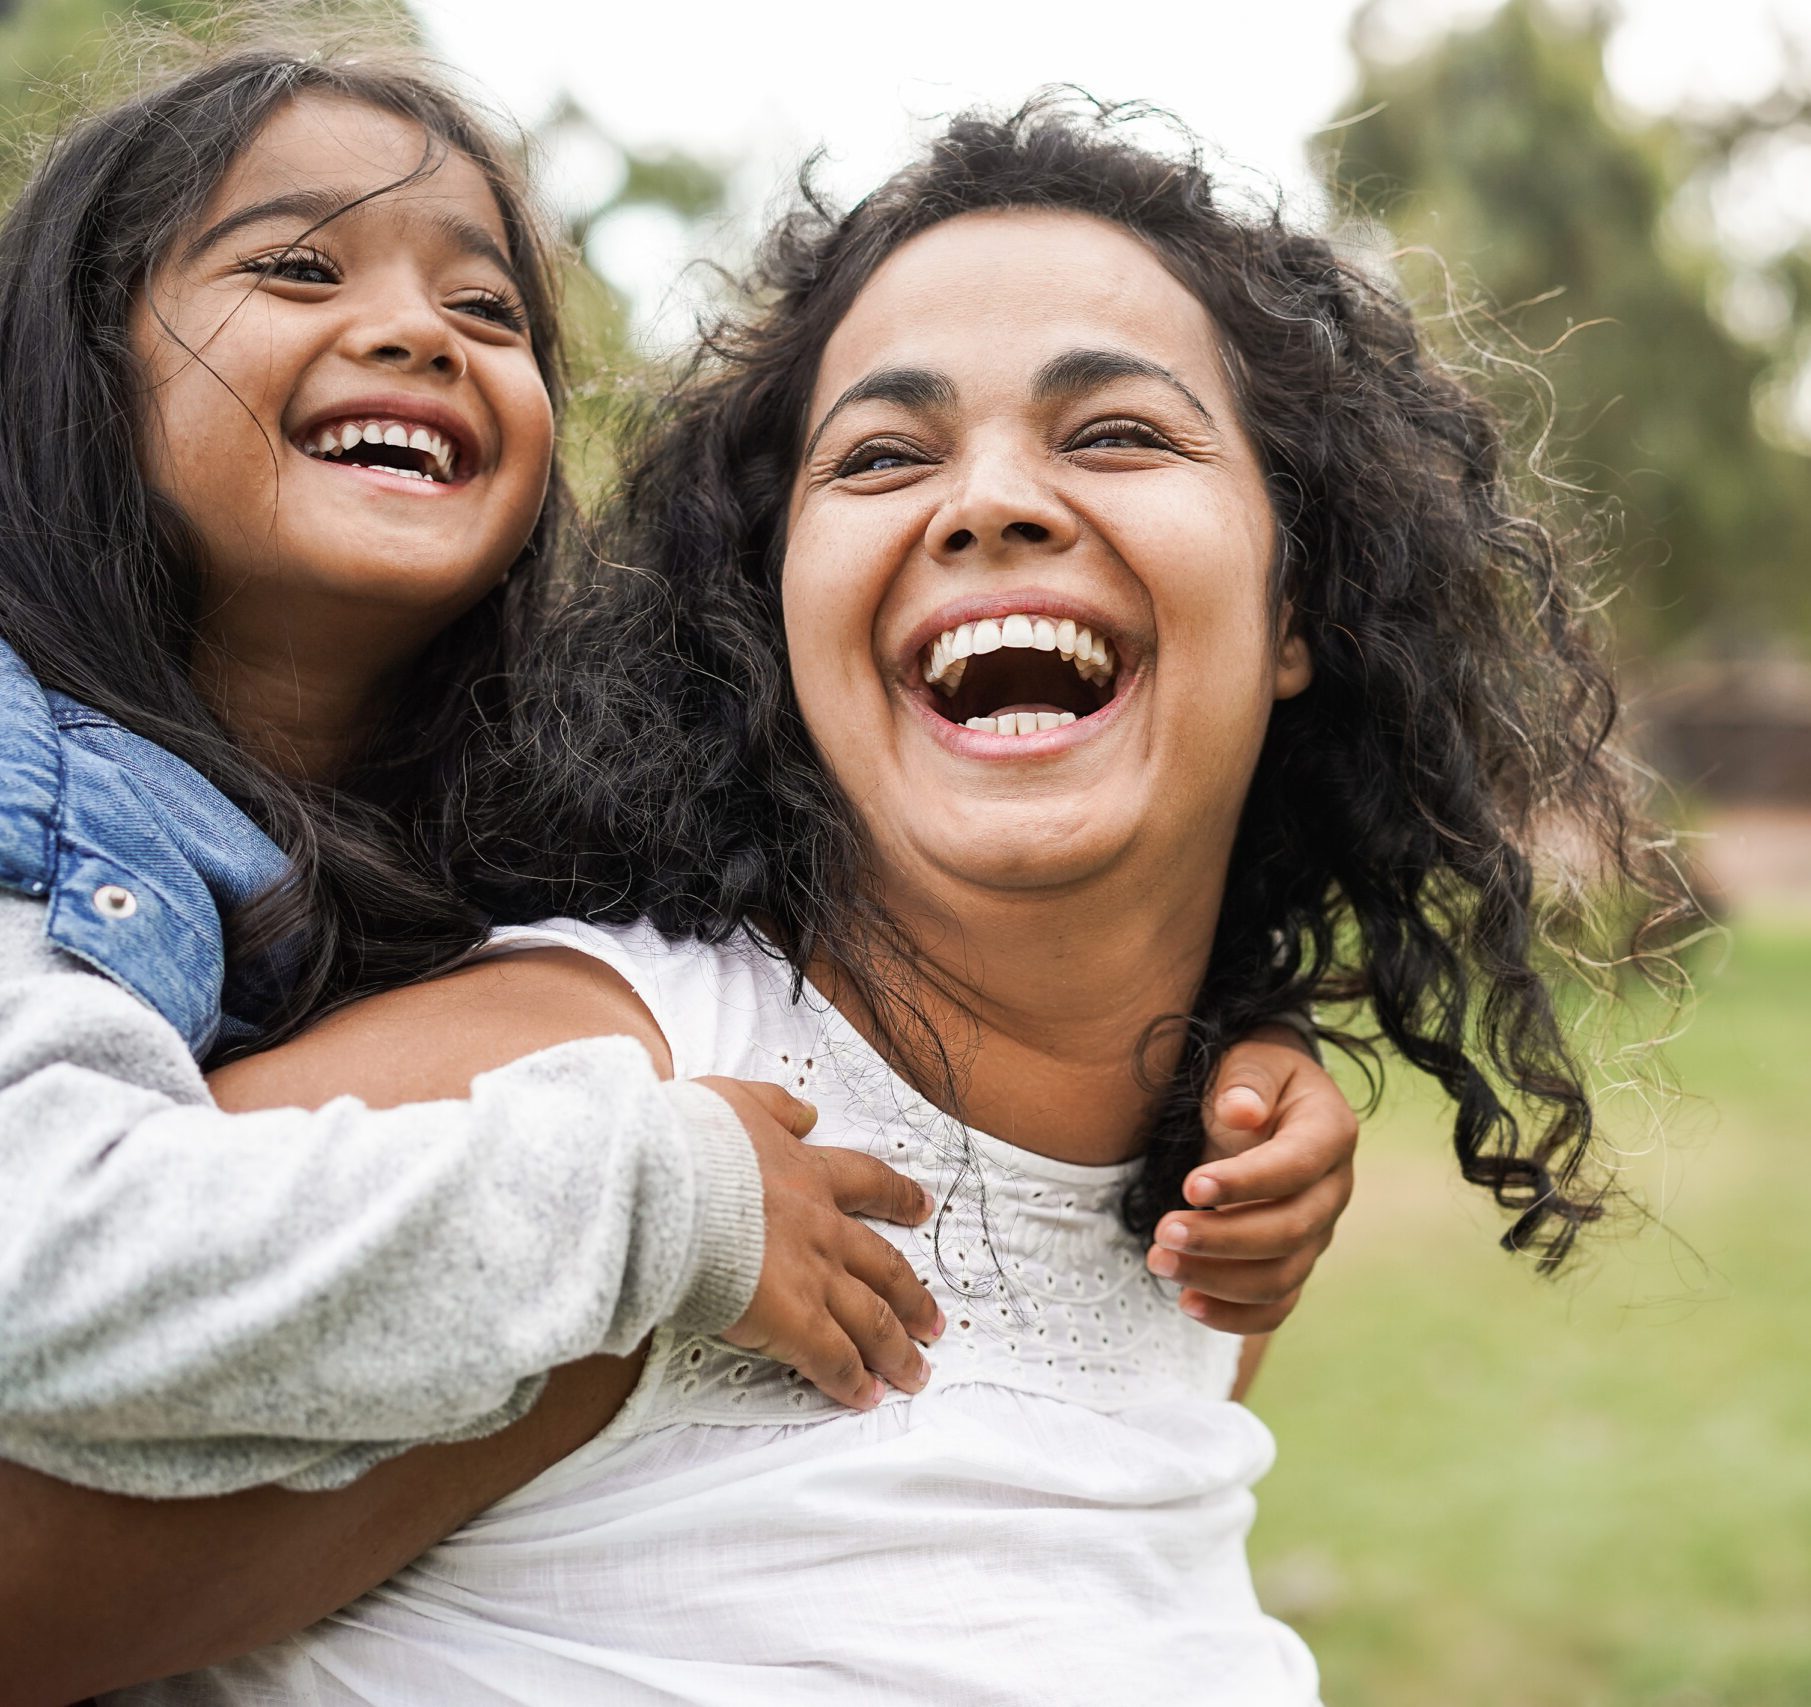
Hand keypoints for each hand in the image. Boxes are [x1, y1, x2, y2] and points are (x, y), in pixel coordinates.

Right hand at [697, 1077, 943, 1411]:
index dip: (898, 1197)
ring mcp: (813, 1276)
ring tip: (916, 1373)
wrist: (668, 1184)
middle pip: (884, 1266)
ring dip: (897, 1349)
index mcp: (808, 1173)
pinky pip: (834, 1359)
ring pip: (872, 1319)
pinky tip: (865, 1397)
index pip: (867, 1183)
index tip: (921, 1208)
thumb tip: (806, 1111)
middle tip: (934, 1320)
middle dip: (913, 1296)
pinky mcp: (793, 1320)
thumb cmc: (690, 1142)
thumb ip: (775, 1107)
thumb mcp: (737, 1102)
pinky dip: (852, 1381)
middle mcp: (822, 1227)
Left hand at [1143, 1026, 1356, 1334]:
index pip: (1296, 1167)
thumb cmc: (1252, 1078)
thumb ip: (1246, 1080)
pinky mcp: (1293, 1261)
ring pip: (1281, 1276)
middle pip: (1290, 1231)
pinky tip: (1187, 1303)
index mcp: (1330, 1132)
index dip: (1246, 1182)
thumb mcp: (1252, 1059)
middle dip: (1222, 1239)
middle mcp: (1333, 1190)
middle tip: (1161, 1234)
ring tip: (1159, 1262)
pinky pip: (1276, 1305)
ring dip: (1218, 1279)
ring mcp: (1317, 1232)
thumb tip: (1242, 1112)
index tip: (1188, 1186)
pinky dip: (1235, 1316)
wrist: (1263, 1101)